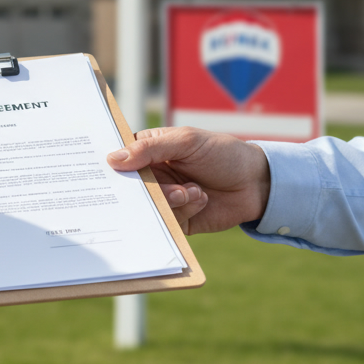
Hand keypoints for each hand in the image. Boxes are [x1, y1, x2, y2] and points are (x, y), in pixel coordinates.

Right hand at [107, 126, 271, 234]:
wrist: (256, 182)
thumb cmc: (222, 153)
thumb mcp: (186, 142)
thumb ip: (150, 149)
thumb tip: (113, 159)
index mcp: (150, 151)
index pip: (120, 158)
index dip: (112, 166)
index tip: (107, 172)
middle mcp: (154, 176)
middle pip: (130, 187)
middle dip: (142, 190)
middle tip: (160, 188)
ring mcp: (165, 199)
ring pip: (148, 206)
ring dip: (170, 200)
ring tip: (191, 191)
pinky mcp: (177, 219)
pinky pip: (167, 222)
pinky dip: (184, 210)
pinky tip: (201, 199)